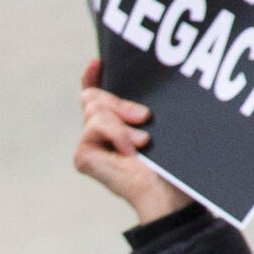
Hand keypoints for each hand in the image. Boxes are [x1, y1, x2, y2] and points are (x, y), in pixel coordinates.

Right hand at [74, 59, 193, 224]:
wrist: (166, 190)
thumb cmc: (170, 162)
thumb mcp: (156, 121)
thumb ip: (139, 101)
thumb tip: (135, 83)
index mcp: (115, 123)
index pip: (96, 93)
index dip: (93, 76)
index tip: (98, 62)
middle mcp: (98, 134)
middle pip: (93, 96)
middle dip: (119, 102)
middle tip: (145, 117)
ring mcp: (88, 145)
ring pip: (94, 108)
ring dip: (122, 123)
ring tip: (143, 142)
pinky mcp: (83, 156)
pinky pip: (95, 125)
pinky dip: (116, 134)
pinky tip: (129, 151)